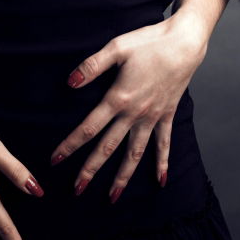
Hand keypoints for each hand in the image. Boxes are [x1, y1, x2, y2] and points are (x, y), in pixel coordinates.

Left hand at [49, 15, 207, 201]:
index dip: (71, 144)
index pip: (89, 127)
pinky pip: (164, 144)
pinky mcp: (168, 115)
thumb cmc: (149, 42)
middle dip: (91, 170)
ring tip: (112, 197)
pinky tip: (160, 182)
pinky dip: (162, 163)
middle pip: (108, 147)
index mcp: (118, 98)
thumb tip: (70, 82)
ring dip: (123, 176)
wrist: (183, 43)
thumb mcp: (117, 47)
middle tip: (76, 190)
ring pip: (135, 153)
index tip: (56, 160)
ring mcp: (153, 117)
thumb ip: (92, 66)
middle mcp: (135, 113)